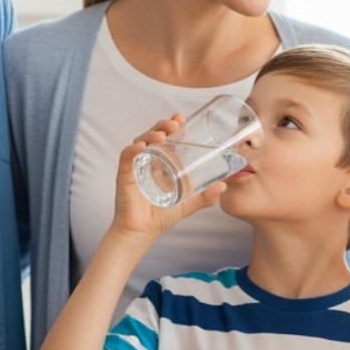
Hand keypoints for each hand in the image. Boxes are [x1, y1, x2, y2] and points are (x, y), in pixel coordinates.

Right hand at [109, 116, 225, 241]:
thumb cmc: (161, 216)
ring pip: (140, 141)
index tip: (181, 117)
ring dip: (150, 134)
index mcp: (162, 162)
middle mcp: (148, 160)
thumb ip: (205, 197)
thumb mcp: (188, 203)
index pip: (166, 137)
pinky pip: (126, 157)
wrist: (141, 232)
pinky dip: (132, 149)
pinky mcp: (125, 174)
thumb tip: (224, 186)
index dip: (172, 125)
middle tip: (174, 125)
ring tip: (162, 135)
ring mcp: (136, 166)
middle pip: (153, 135)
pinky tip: (141, 147)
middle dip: (163, 126)